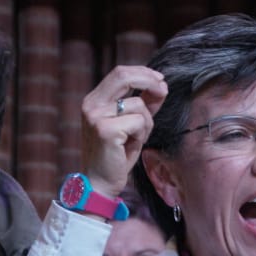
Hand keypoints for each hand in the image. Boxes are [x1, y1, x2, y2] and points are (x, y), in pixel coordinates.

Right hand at [80, 65, 166, 197]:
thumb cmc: (116, 155)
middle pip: (124, 76)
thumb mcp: (130, 124)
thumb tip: (161, 85)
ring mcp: (96, 116)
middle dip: (149, 80)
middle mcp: (91, 105)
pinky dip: (142, 134)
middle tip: (163, 90)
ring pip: (138, 105)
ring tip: (134, 139)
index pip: (119, 73)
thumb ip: (143, 103)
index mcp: (93, 100)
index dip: (143, 73)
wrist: (99, 183)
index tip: (160, 79)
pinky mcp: (106, 130)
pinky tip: (130, 146)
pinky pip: (139, 122)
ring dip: (146, 122)